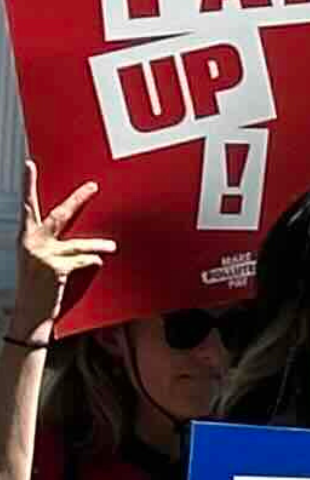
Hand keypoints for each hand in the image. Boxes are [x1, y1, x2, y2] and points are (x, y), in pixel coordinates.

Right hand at [9, 168, 105, 343]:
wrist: (30, 314)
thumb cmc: (39, 286)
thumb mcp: (42, 260)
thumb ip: (55, 243)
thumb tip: (78, 226)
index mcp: (27, 238)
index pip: (29, 206)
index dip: (28, 185)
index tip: (29, 165)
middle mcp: (31, 244)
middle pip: (59, 215)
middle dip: (77, 200)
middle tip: (93, 186)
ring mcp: (42, 256)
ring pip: (78, 243)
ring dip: (98, 244)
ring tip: (112, 246)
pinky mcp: (55, 269)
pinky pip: (83, 260)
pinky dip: (92, 260)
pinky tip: (97, 262)